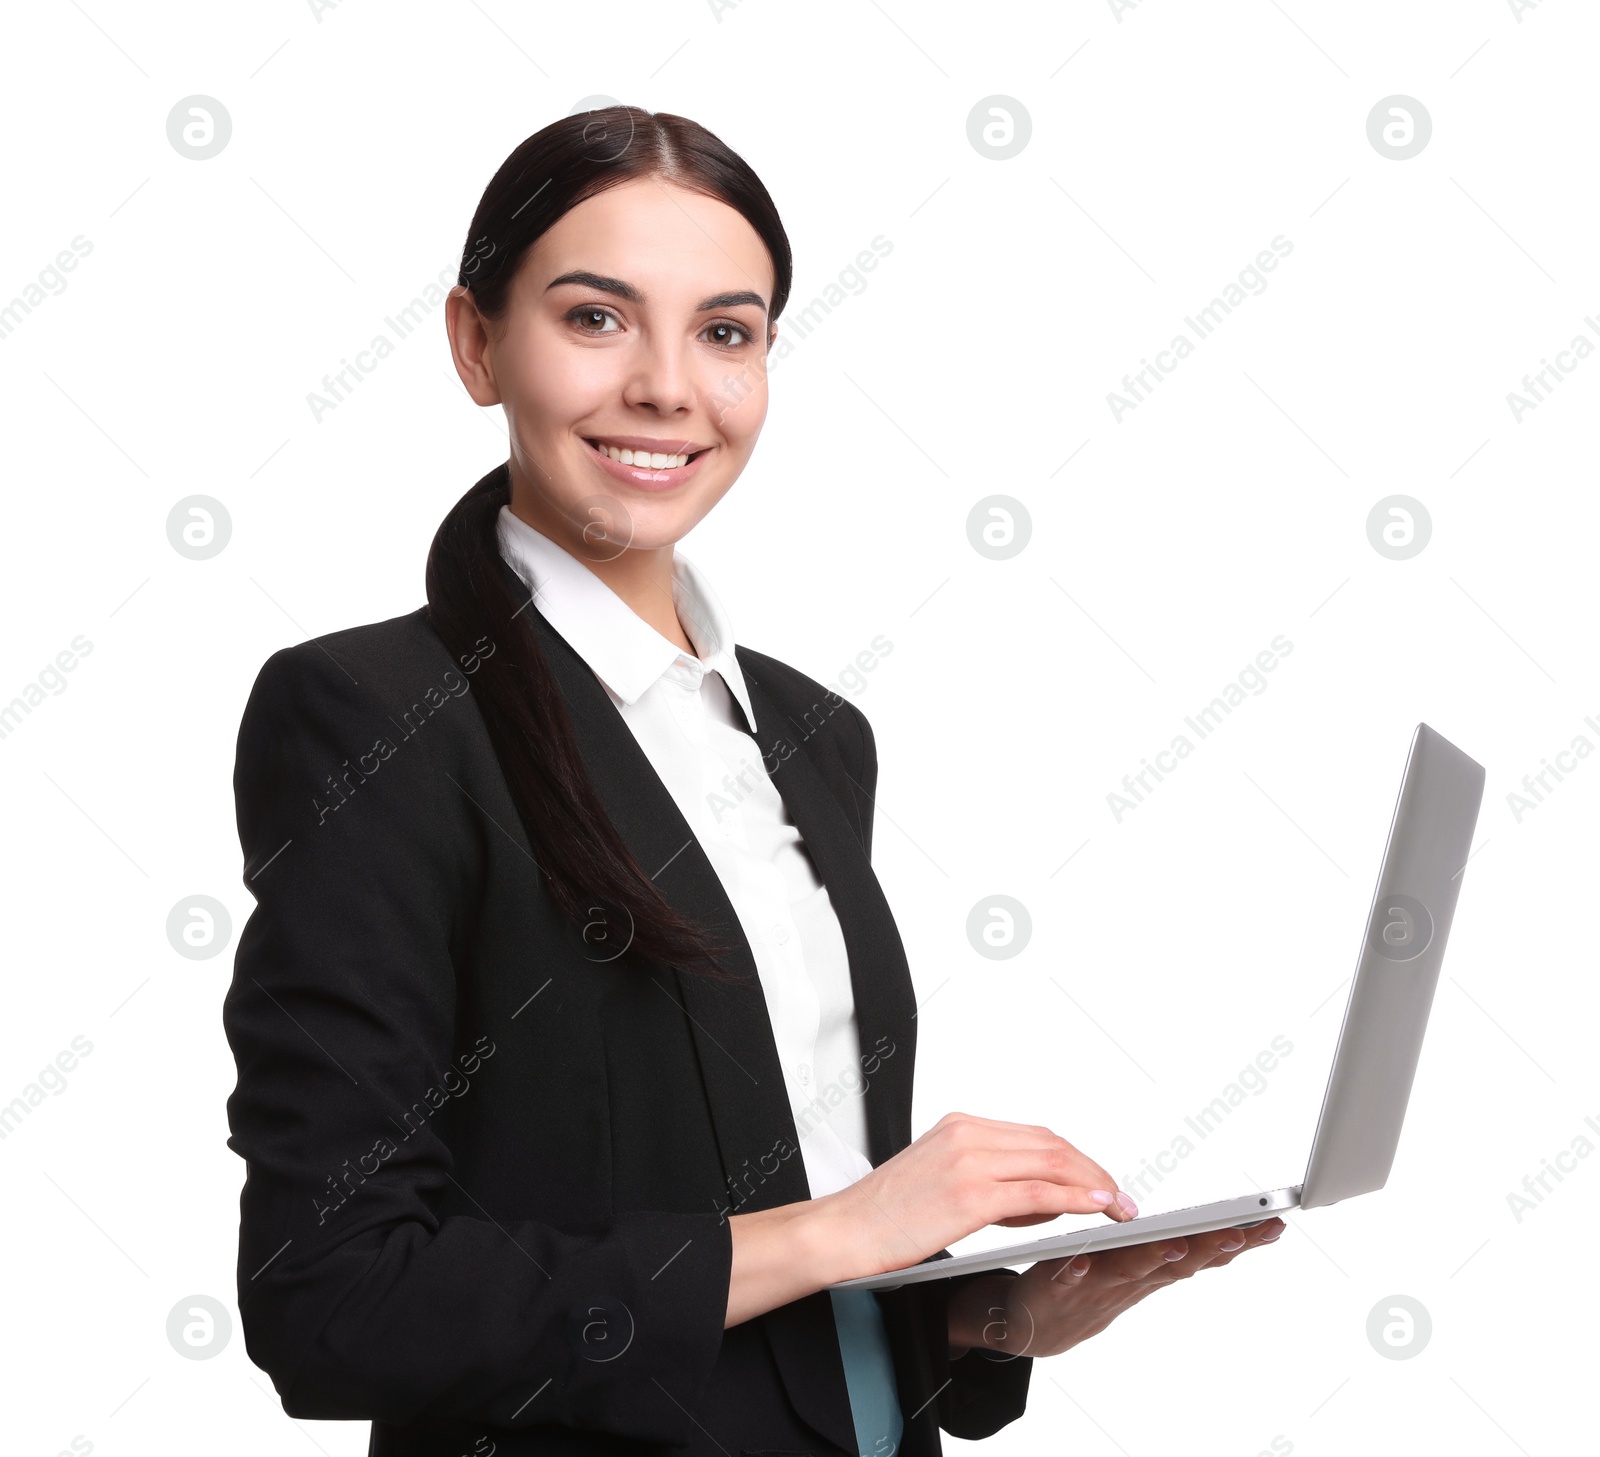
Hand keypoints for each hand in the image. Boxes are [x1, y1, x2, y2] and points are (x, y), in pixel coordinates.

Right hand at [810, 1112, 1137, 1283]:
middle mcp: (968, 1133)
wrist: (843, 1231)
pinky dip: (1077, 1198)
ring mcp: (970, 1160)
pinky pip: (1039, 1193)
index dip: (1077, 1158)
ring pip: (1053, 1163)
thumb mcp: (938, 1177)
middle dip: (1094, 1170)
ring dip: (1094, 1184)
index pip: (1036, 1135)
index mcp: (960, 1125)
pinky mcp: (971, 1193)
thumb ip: (987, 1176)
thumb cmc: (885, 1215)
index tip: (1100, 1180)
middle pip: (1052, 1144)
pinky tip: (1098, 1208)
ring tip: (1119, 1206)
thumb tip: (1038, 1198)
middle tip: (1122, 1197)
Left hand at [946, 1218, 1286, 1358]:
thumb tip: (1223, 1232)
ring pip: (1129, 1271)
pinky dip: (1075, 1270)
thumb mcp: (1141, 1271)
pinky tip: (1080, 1260)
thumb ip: (1175, 1253)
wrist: (1033, 1325)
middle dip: (1209, 1247)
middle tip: (1240, 1232)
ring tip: (1172, 1243)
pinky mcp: (1058, 1288)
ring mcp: (1096, 1286)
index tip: (1275, 1223)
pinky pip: (1066, 1278)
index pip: (1202, 1251)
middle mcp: (1131, 1279)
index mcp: (1152, 1268)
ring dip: (1150, 1259)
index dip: (1239, 1240)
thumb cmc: (1090, 1288)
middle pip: (1176, 1262)